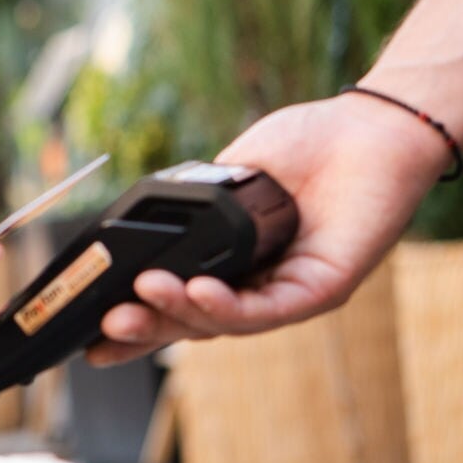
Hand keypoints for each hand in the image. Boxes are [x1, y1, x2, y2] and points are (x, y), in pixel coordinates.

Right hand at [88, 93, 450, 367]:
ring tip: (140, 297)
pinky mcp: (323, 289)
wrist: (371, 127)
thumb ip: (195, 208)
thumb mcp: (231, 175)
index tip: (92, 334)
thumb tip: (145, 230)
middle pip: (196, 322)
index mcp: (238, 266)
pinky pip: (268, 309)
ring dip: (178, 314)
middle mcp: (263, 288)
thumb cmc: (310, 144)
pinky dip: (226, 305)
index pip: (182, 303)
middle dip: (147, 330)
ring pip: (225, 323)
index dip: (141, 322)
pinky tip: (196, 291)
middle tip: (104, 330)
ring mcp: (292, 292)